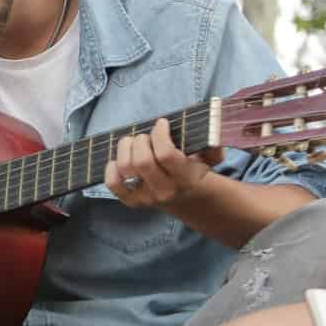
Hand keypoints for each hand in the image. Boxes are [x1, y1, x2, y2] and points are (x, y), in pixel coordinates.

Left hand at [103, 118, 222, 208]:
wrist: (185, 196)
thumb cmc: (192, 167)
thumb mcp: (208, 157)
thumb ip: (213, 145)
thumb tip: (213, 131)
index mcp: (186, 178)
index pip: (165, 154)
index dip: (159, 133)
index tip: (161, 124)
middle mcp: (166, 191)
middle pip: (142, 161)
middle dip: (140, 140)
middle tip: (145, 136)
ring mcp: (147, 198)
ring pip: (125, 167)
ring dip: (125, 147)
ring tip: (133, 142)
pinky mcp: (131, 201)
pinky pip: (113, 183)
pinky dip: (111, 167)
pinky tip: (120, 159)